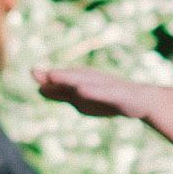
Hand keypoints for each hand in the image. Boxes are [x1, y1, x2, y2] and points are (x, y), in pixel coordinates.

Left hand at [33, 67, 147, 118]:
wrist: (139, 101)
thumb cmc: (106, 98)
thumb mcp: (81, 98)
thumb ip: (61, 93)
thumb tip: (39, 88)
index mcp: (82, 79)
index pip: (63, 78)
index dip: (48, 76)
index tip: (32, 72)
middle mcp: (92, 78)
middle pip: (72, 76)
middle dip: (58, 75)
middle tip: (41, 73)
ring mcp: (105, 85)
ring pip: (86, 81)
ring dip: (70, 79)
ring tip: (55, 76)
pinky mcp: (118, 94)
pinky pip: (104, 92)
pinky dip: (92, 91)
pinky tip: (82, 90)